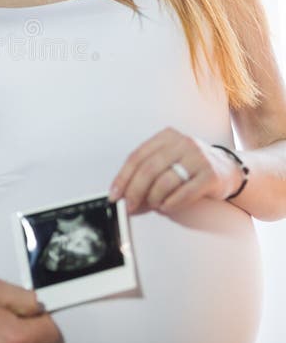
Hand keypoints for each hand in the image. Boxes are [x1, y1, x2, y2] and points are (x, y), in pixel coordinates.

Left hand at [109, 128, 242, 213]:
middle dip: (135, 190)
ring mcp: (198, 157)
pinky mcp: (210, 175)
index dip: (123, 177)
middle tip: (128, 206)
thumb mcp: (169, 160)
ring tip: (153, 205)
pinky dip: (171, 203)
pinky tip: (166, 206)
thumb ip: (147, 172)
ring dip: (154, 199)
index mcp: (167, 136)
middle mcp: (183, 142)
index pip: (137, 156)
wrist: (228, 169)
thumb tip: (123, 194)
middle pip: (149, 169)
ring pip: (165, 182)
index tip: (114, 194)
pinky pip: (184, 193)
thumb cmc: (191, 166)